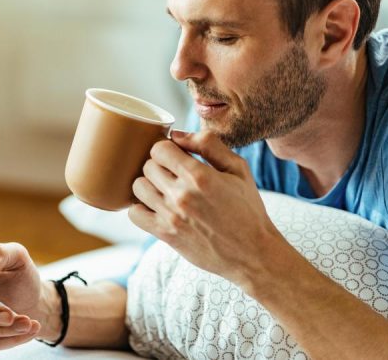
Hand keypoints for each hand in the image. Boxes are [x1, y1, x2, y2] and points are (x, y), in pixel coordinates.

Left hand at [128, 130, 283, 289]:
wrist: (253, 253)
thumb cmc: (248, 208)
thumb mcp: (238, 169)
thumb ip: (208, 144)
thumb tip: (176, 134)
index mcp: (199, 176)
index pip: (159, 148)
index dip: (167, 148)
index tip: (176, 156)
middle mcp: (181, 195)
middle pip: (148, 166)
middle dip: (159, 165)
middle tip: (173, 173)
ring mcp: (171, 217)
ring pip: (138, 187)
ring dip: (149, 184)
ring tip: (164, 188)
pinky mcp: (166, 235)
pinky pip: (135, 214)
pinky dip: (140, 207)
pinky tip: (156, 206)